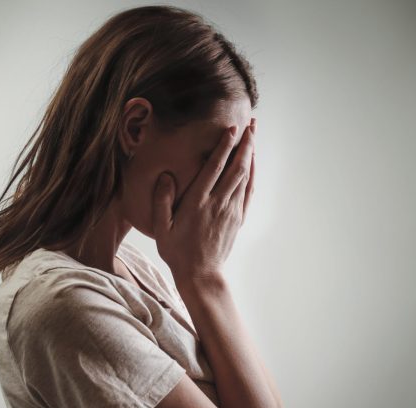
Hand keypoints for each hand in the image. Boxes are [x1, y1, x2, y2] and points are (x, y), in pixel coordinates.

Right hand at [151, 118, 256, 281]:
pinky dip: (252, 173)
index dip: (224, 147)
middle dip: (245, 144)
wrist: (200, 274)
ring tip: (254, 135)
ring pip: (245, 176)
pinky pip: (248, 191)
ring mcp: (231, 210)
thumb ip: (162, 201)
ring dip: (251, 154)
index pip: (214, 168)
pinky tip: (252, 162)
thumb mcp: (161, 228)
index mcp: (197, 202)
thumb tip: (166, 176)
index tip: (231, 129)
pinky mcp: (238, 218)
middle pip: (236, 167)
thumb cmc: (176, 251)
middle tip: (251, 124)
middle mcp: (217, 203)